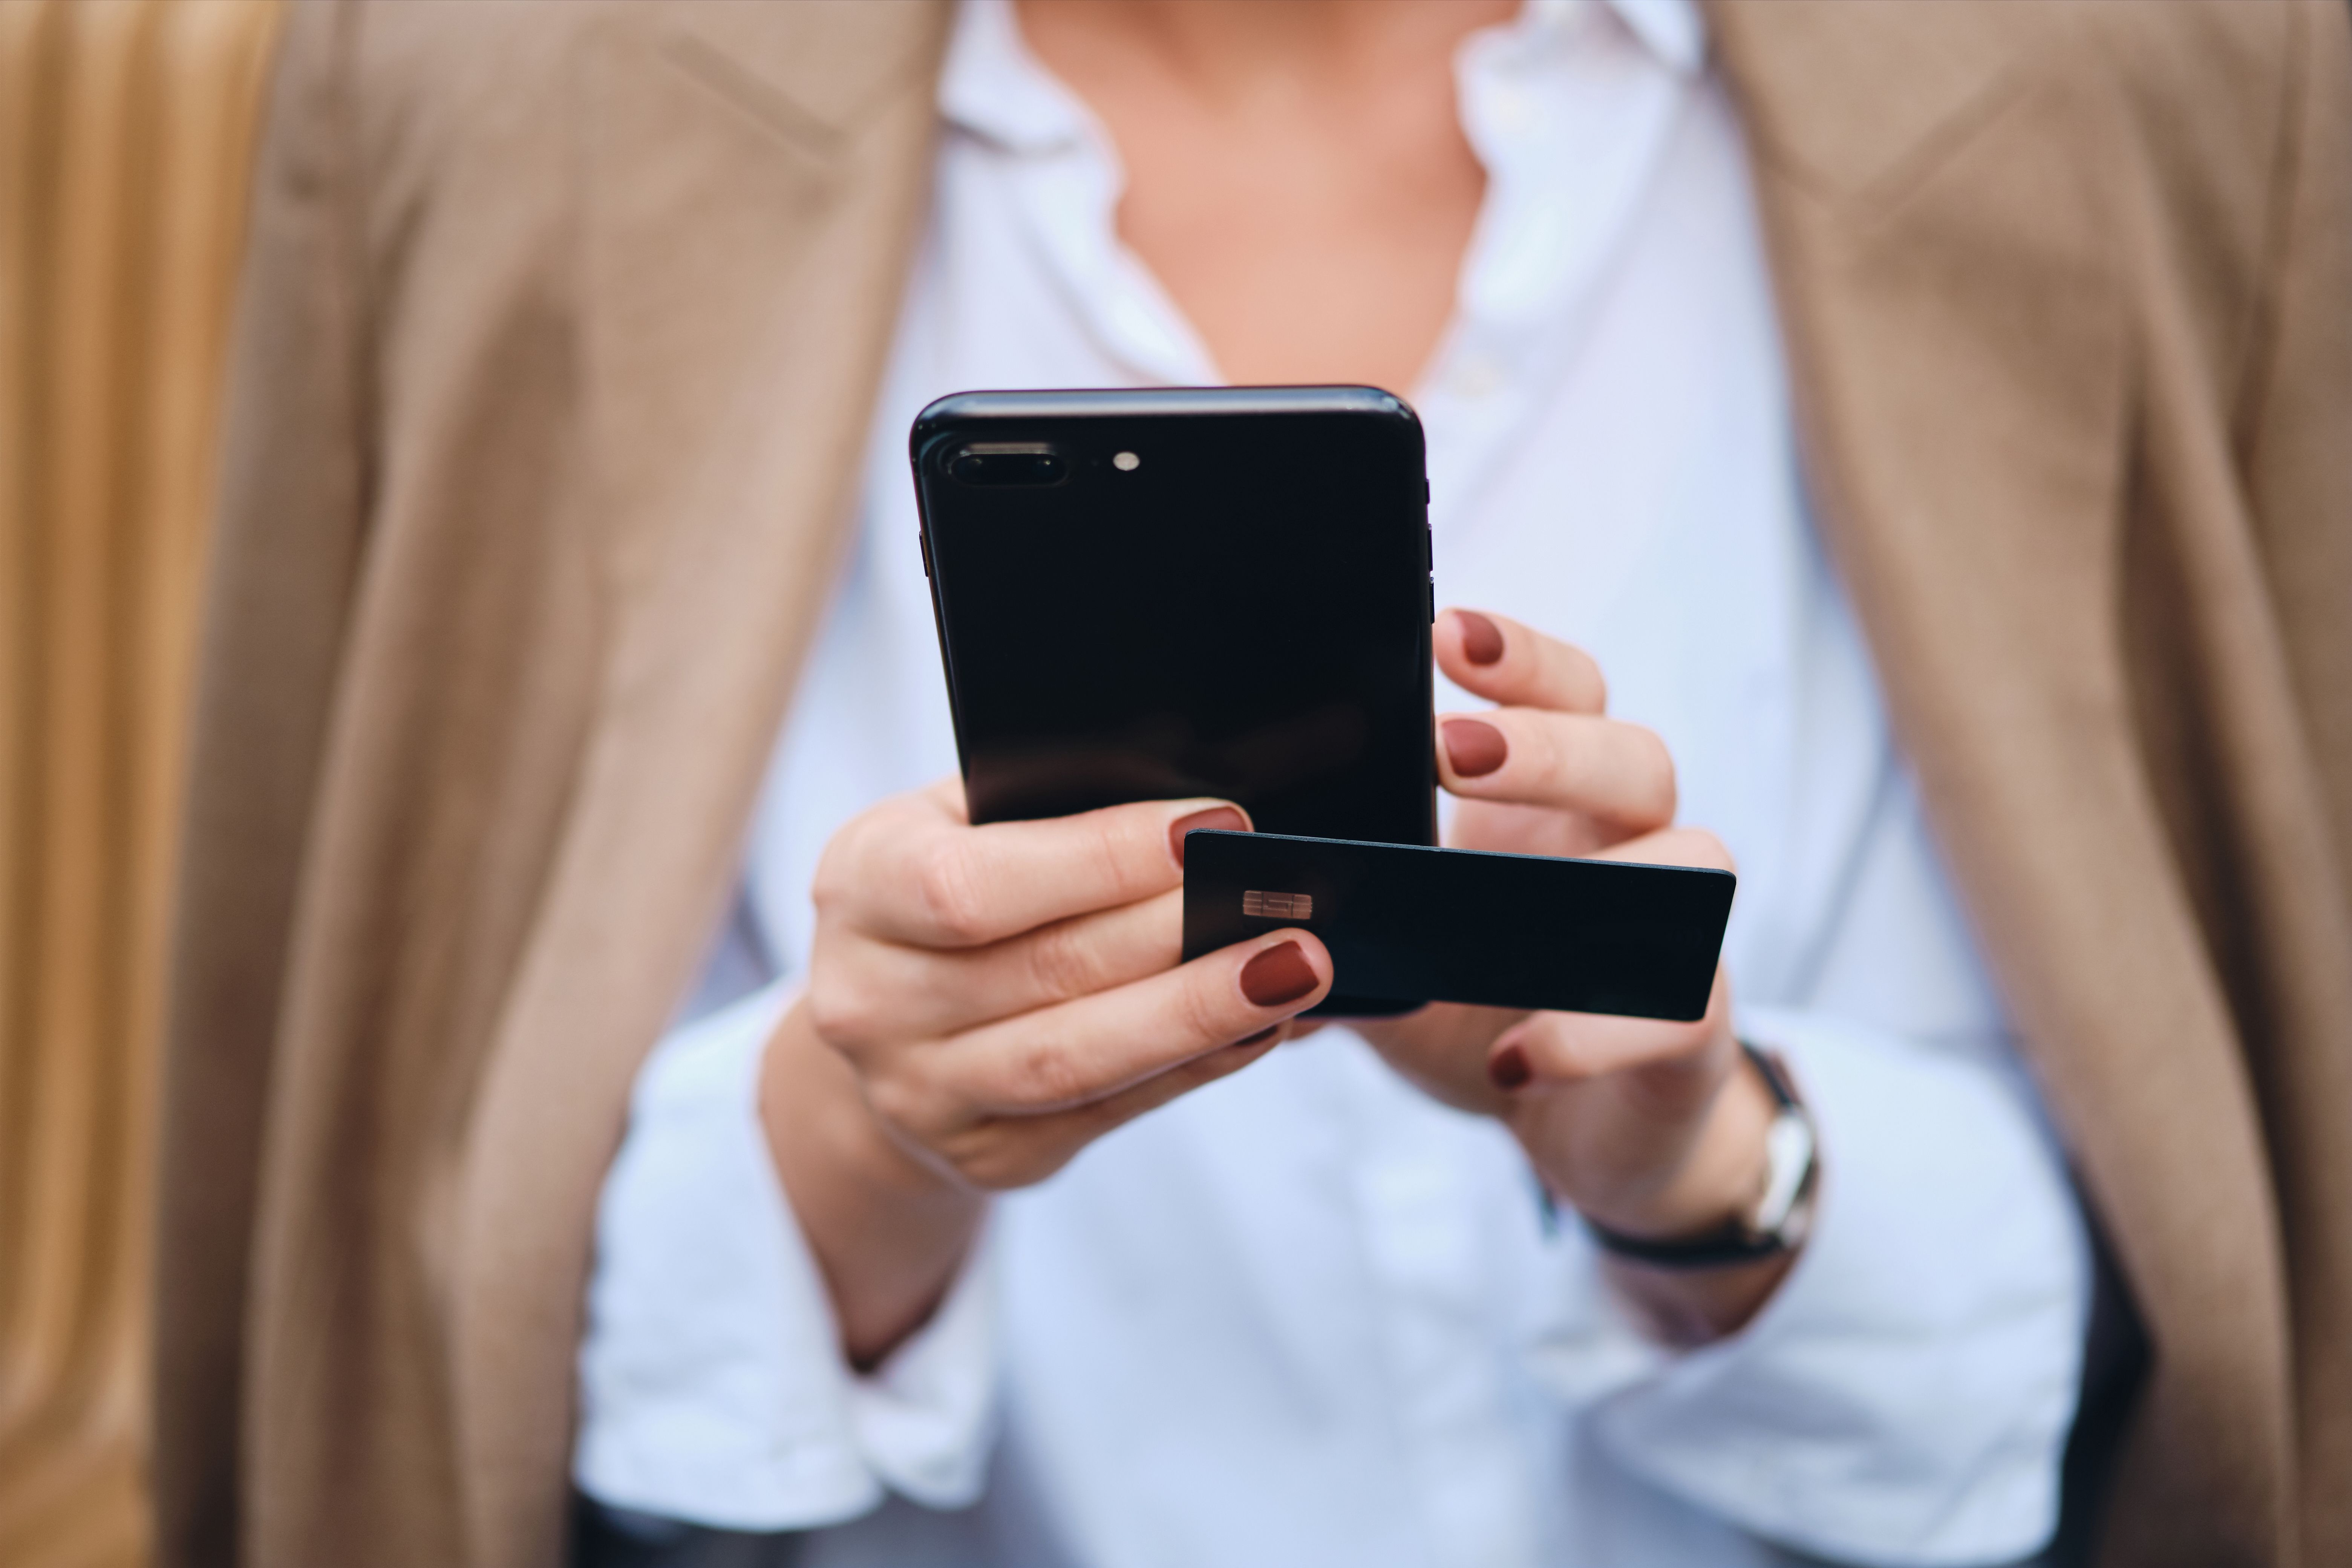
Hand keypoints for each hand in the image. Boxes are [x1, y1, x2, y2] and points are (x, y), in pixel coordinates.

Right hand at [761, 781, 1333, 1363]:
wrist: (881, 1022)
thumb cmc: (945, 889)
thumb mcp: (957, 823)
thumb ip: (1045, 809)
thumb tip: (1192, 816)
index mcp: (859, 885)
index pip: (975, 882)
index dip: (1098, 858)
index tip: (1210, 825)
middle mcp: (870, 999)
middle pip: (1046, 972)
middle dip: (1178, 935)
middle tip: (1287, 904)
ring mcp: (922, 1092)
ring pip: (1078, 1059)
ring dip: (1200, 1014)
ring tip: (1296, 970)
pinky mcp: (988, 1154)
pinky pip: (1109, 1110)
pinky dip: (1196, 1066)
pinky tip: (1264, 1025)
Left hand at [1356, 609, 1788, 1341]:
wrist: (1584, 1125)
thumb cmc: (1485, 1005)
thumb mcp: (1397, 946)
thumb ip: (1334, 902)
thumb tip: (1219, 879)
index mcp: (1557, 801)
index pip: (1565, 692)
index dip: (1518, 657)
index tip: (1442, 631)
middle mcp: (1629, 844)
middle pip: (1633, 757)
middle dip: (1548, 745)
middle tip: (1452, 750)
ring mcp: (1677, 929)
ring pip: (1695, 862)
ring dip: (1611, 868)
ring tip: (1515, 893)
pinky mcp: (1697, 1024)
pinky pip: (1675, 1008)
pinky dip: (1592, 1032)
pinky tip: (1517, 1053)